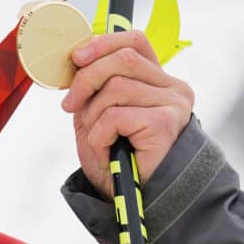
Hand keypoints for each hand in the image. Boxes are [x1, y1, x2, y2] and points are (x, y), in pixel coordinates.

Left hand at [60, 30, 194, 197]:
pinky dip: (100, 135)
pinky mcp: (165, 122)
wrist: (137, 201)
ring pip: (114, 87)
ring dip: (93, 116)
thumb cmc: (118, 161)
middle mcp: (172, 88)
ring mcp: (173, 104)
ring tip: (98, 140)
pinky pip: (115, 115)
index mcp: (158, 81)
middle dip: (86, 79)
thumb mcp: (97, 117)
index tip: (77, 58)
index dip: (103, 43)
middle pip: (121, 59)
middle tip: (71, 106)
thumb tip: (77, 58)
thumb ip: (92, 87)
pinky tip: (108, 150)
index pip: (135, 41)